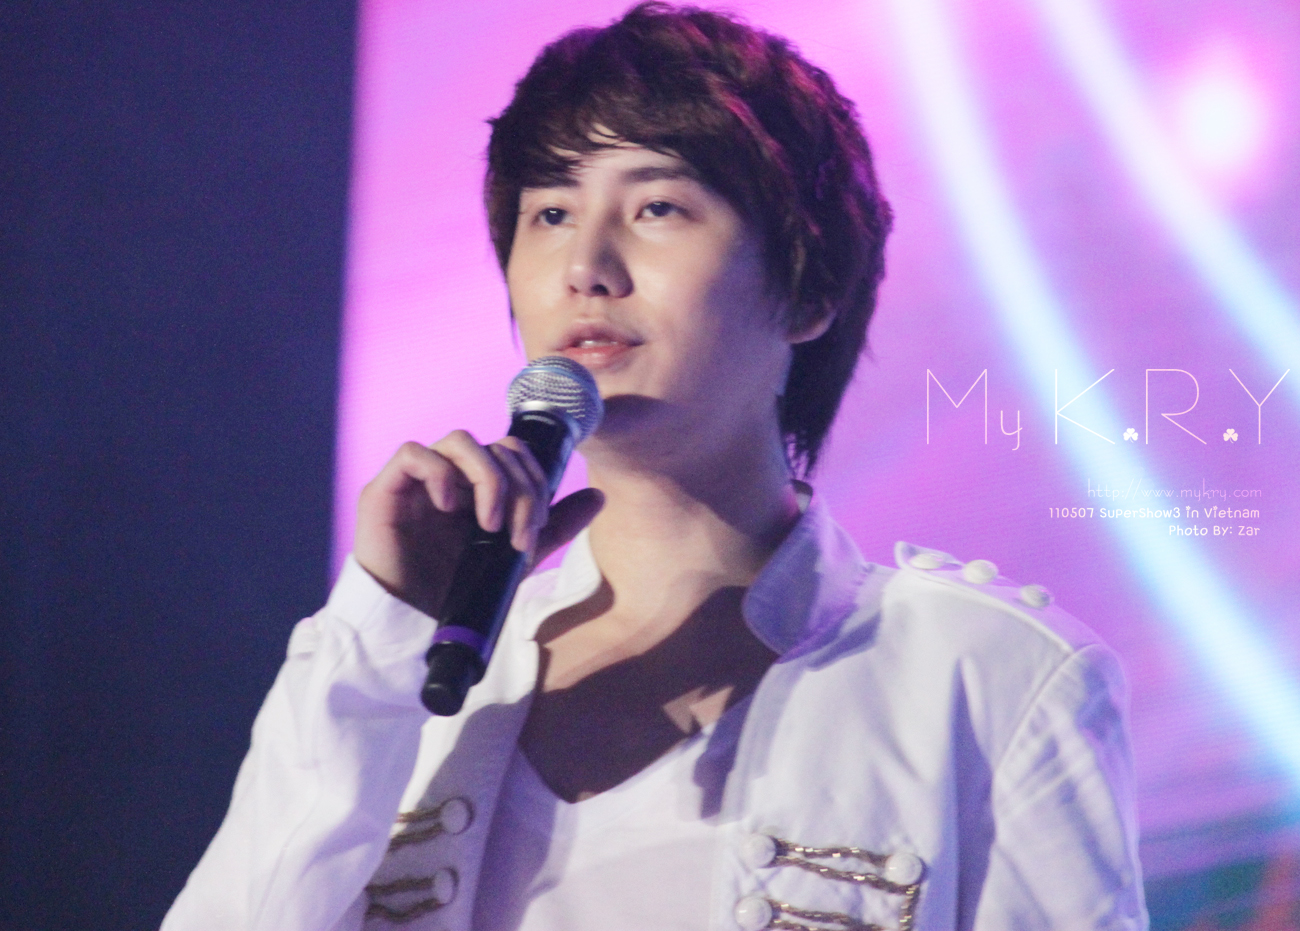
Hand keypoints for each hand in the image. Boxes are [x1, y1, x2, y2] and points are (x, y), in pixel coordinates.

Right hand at [353, 431, 603, 617]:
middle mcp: (448, 477)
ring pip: (460, 440)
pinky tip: (449, 507)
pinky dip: (439, 473)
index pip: (512, 452)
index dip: (532, 478)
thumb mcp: (516, 558)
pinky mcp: (384, 490)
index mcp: (475, 487)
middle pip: (494, 446)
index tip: (535, 526)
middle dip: (518, 487)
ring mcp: (416, 481)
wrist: (414, 628)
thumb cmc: (458, 593)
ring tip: (490, 524)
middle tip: (516, 533)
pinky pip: (413, 452)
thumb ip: (553, 527)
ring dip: (488, 478)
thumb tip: (599, 497)